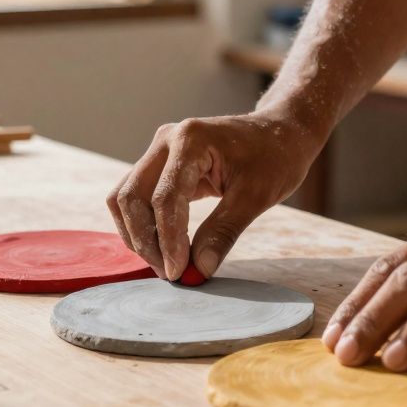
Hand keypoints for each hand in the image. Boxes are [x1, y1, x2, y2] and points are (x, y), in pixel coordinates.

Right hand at [108, 113, 321, 279]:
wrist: (280, 133)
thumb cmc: (275, 157)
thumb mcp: (257, 196)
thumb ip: (224, 231)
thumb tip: (199, 269)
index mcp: (191, 140)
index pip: (165, 197)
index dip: (168, 239)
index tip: (179, 272)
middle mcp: (167, 140)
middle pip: (131, 196)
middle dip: (145, 240)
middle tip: (170, 274)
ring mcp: (160, 151)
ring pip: (126, 198)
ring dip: (138, 235)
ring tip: (165, 264)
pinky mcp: (161, 165)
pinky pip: (138, 198)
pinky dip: (145, 225)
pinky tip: (164, 249)